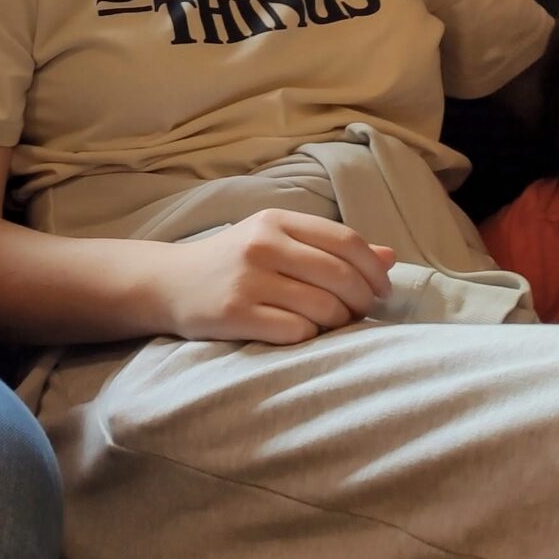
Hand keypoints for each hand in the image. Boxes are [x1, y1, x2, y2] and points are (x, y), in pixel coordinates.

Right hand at [154, 209, 396, 344]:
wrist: (169, 283)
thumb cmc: (232, 262)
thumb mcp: (276, 241)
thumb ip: (330, 247)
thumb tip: (390, 258)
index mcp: (276, 220)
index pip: (345, 240)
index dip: (373, 269)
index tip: (382, 291)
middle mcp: (262, 245)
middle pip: (340, 276)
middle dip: (362, 301)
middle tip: (360, 313)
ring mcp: (247, 280)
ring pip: (323, 308)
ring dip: (338, 323)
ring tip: (331, 325)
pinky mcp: (235, 314)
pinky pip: (297, 332)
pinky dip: (309, 338)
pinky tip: (301, 333)